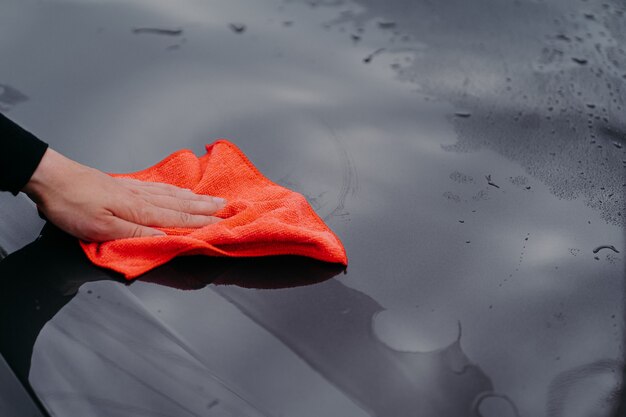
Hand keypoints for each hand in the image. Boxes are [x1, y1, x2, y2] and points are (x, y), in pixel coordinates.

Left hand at [23, 148, 224, 241]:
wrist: (51, 177)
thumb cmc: (71, 204)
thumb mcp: (100, 228)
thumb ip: (134, 233)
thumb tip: (165, 237)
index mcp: (138, 210)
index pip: (176, 218)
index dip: (200, 221)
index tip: (221, 221)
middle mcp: (141, 197)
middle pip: (180, 203)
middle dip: (204, 207)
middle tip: (226, 206)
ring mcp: (133, 189)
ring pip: (171, 194)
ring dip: (193, 198)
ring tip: (210, 199)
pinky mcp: (123, 184)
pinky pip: (158, 187)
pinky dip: (174, 190)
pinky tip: (178, 190)